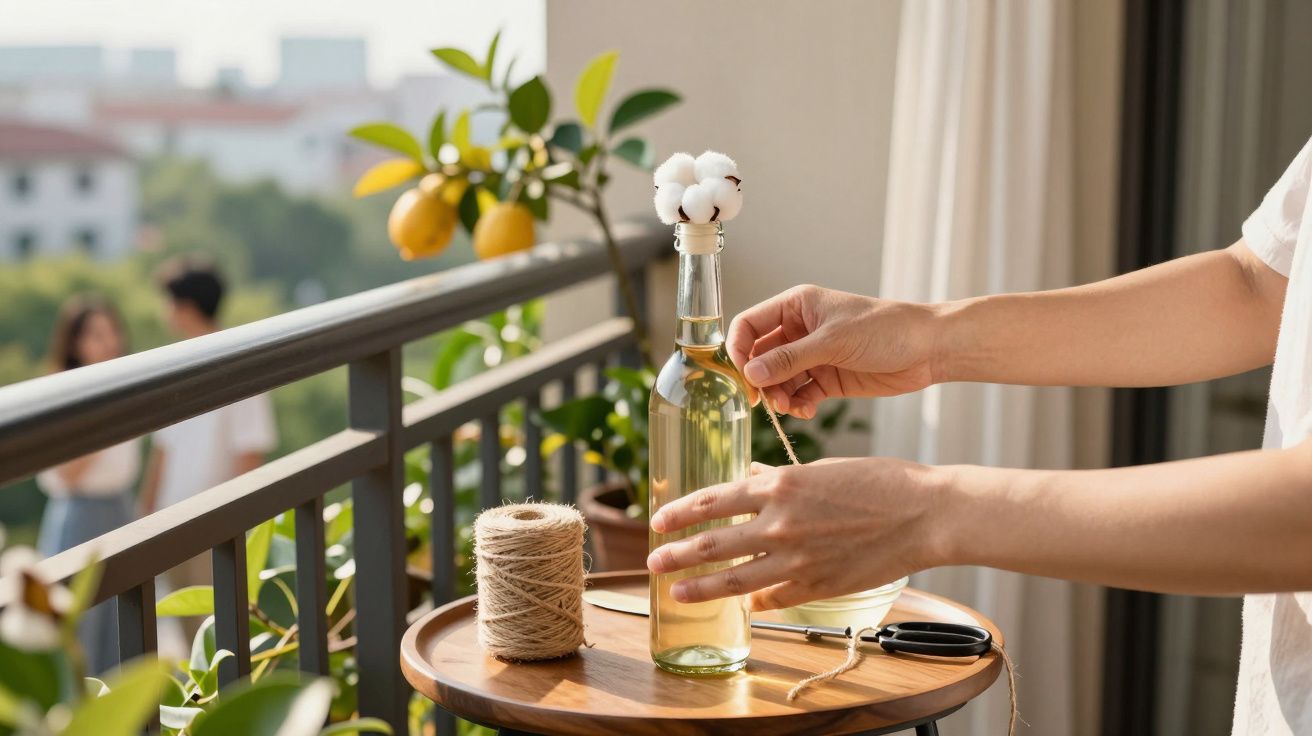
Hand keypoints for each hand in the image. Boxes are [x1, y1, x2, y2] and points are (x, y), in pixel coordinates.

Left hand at [647, 459, 949, 610]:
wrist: (925, 514)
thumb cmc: (880, 482)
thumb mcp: (821, 470)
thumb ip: (778, 480)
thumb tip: (745, 479)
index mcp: (780, 486)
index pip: (713, 500)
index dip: (680, 511)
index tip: (658, 520)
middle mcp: (780, 524)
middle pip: (711, 544)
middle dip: (676, 554)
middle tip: (654, 562)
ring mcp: (797, 560)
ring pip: (733, 579)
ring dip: (700, 587)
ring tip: (677, 592)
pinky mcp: (816, 586)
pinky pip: (772, 597)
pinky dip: (755, 600)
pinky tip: (743, 602)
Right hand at [727, 285, 940, 417]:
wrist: (928, 349)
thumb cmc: (885, 329)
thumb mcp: (833, 341)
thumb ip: (790, 359)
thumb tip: (750, 373)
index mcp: (796, 306)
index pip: (749, 325)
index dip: (738, 349)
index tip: (743, 376)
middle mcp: (799, 330)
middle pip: (759, 356)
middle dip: (760, 379)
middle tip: (765, 400)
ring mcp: (812, 356)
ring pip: (778, 380)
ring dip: (779, 396)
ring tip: (791, 408)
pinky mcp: (827, 379)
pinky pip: (799, 394)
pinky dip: (798, 405)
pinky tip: (807, 412)